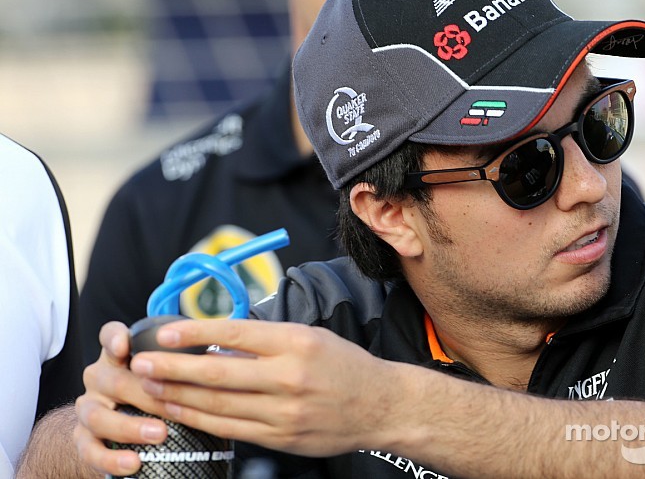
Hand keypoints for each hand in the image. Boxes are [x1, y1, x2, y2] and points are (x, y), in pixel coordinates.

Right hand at [74, 322, 169, 475]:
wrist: (111, 429)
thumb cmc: (146, 393)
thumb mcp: (160, 373)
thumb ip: (176, 365)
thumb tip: (217, 362)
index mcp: (117, 357)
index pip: (109, 337)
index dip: (115, 338)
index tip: (126, 346)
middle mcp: (99, 379)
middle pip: (113, 381)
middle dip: (146, 394)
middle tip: (173, 406)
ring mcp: (88, 408)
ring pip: (98, 416)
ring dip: (130, 427)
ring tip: (159, 435)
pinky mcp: (83, 439)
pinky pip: (90, 451)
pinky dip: (112, 459)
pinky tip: (133, 463)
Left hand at [126, 319, 404, 456]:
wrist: (380, 405)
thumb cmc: (344, 365)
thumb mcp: (310, 337)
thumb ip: (265, 340)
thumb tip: (216, 341)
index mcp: (295, 342)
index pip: (233, 333)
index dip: (193, 333)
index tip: (163, 332)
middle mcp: (288, 376)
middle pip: (217, 372)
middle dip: (172, 368)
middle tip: (140, 363)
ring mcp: (284, 411)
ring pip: (217, 404)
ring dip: (178, 396)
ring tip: (150, 387)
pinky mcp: (281, 437)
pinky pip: (231, 428)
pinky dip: (200, 419)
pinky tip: (180, 411)